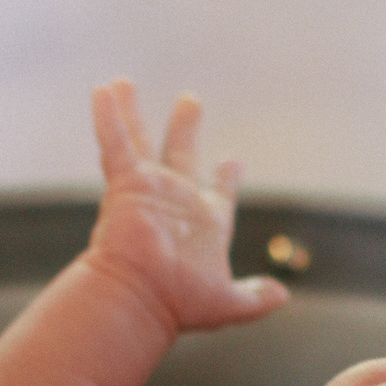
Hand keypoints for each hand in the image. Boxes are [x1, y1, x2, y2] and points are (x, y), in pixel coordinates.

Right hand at [85, 79, 287, 333]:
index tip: (234, 160)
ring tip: (123, 82)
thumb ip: (255, 298)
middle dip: (185, 127)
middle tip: (191, 100)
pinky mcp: (125, 184)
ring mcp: (148, 189)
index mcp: (204, 222)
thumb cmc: (181, 302)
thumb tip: (282, 294)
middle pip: (180, 153)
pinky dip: (109, 117)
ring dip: (133, 112)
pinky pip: (115, 144)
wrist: (141, 297)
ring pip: (139, 141)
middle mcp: (175, 200)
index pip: (219, 190)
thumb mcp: (229, 302)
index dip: (227, 176)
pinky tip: (102, 89)